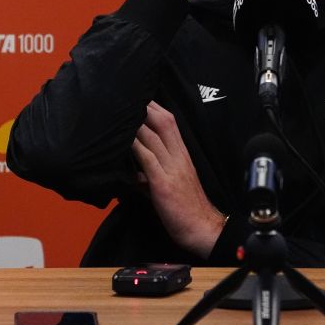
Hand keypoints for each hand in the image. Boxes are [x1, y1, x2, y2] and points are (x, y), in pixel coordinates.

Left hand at [131, 101, 224, 258]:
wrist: (203, 229)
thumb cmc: (187, 209)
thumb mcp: (171, 185)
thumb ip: (152, 174)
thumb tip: (134, 172)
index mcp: (182, 155)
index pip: (170, 122)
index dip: (154, 108)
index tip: (139, 97)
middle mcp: (179, 157)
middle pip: (163, 122)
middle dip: (146, 106)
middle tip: (127, 94)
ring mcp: (171, 169)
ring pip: (154, 136)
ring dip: (137, 122)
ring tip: (121, 111)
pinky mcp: (163, 184)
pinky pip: (148, 160)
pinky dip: (135, 147)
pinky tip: (124, 140)